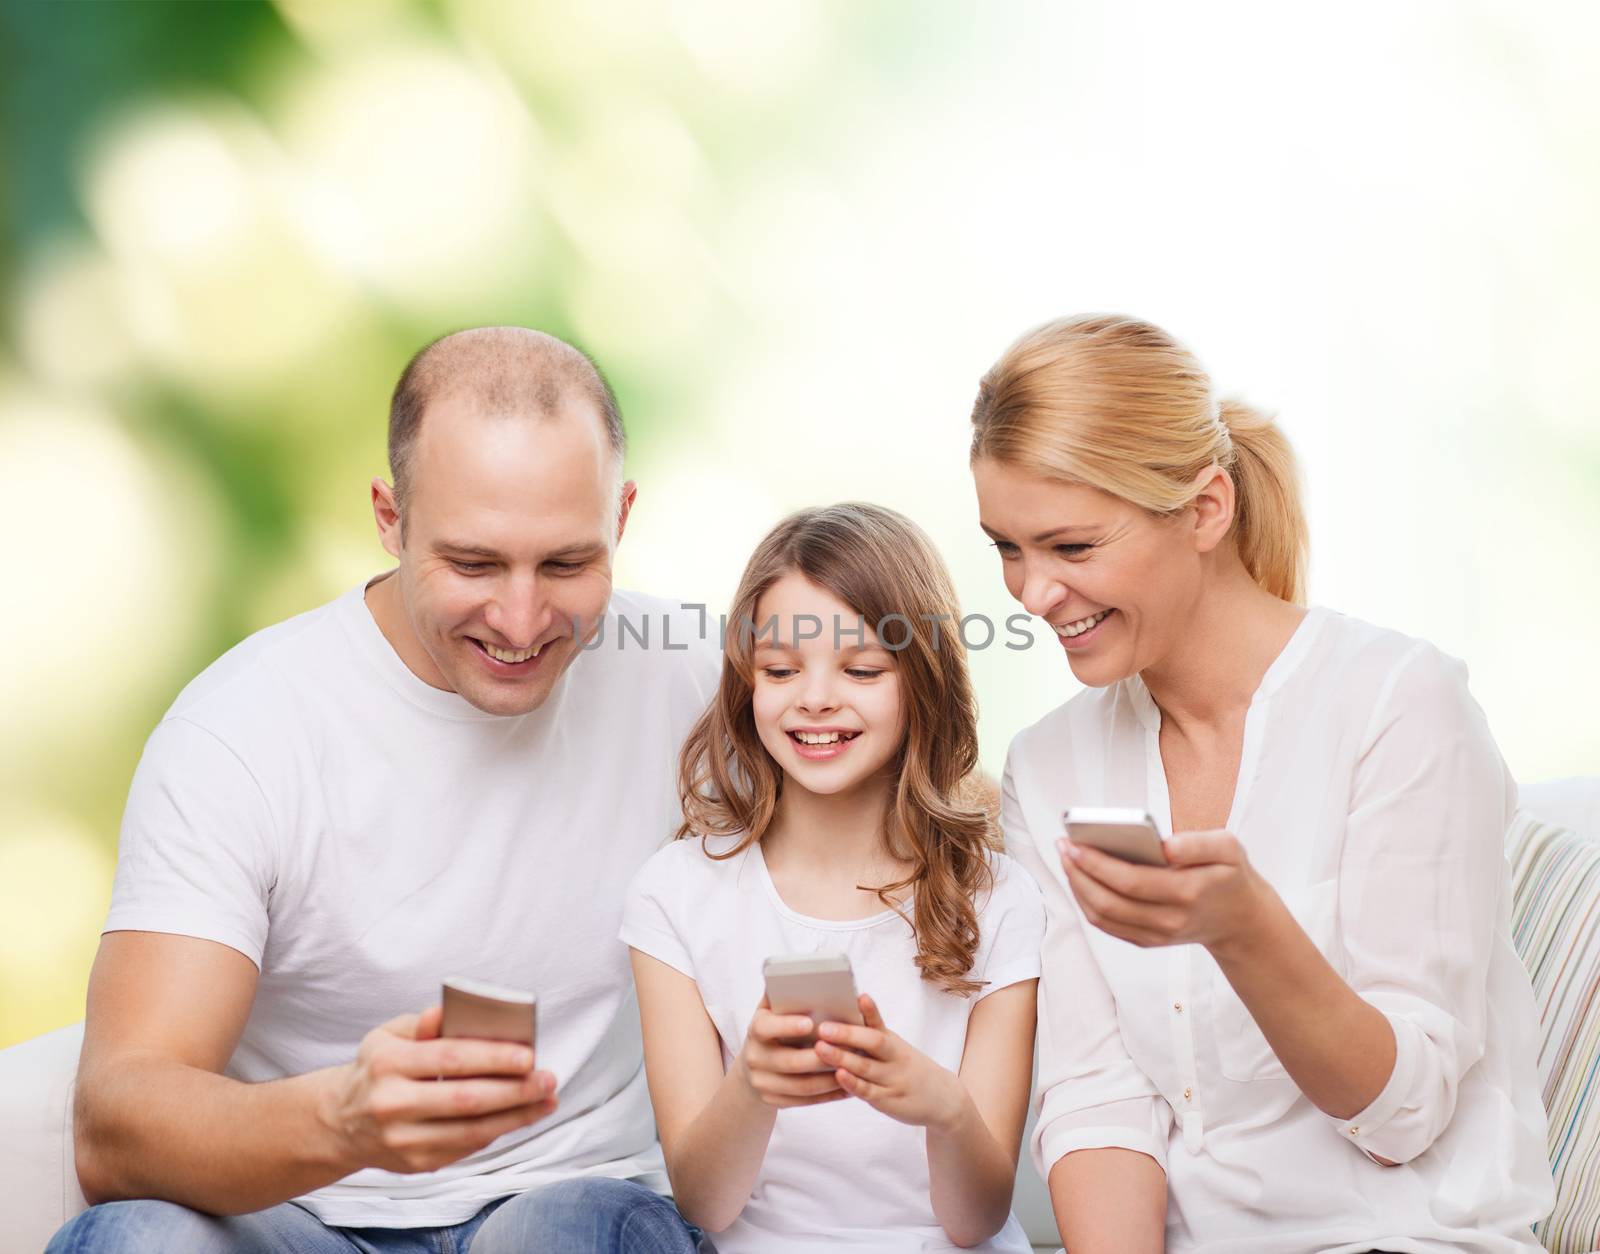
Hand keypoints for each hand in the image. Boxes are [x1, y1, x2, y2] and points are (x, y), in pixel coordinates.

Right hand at [321, 1005, 558, 1174]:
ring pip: (471, 1130)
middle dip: (514, 1090)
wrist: (341, 1122)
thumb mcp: (388, 1035)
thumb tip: (448, 1013)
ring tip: (547, 1099)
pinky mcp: (417, 1164)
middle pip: (466, 1099)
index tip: (529, 1054)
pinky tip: (521, 1116)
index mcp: (388, 1063)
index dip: (492, 1057)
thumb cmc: (378, 1068)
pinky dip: (498, 1131)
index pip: (449, 1058)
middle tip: (548, 1078)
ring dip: (516, 1116)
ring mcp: (404, 1140)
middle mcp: (393, 1104)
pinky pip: (467, 1147)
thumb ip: (422, 1024)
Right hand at [735, 996, 848, 1108]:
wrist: (754, 1064)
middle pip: (790, 1061)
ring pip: (801, 1086)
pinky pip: (804, 1101)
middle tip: (848, 1048)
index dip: (787, 1026)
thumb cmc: (773, 1028)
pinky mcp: (772, 1100)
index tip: (811, 1022)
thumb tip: (796, 974)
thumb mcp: (771, 1010)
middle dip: (821, 1057)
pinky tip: (847, 1087)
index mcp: (755, 1030)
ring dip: (830, 1079)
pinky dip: (827, 1095)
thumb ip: (782, 995)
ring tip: (854, 1069)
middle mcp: (754, 1058)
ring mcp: (762, 1082)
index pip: (767, 1028)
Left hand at [813, 994, 968, 1130]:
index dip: (870, 1011)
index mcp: (893, 1043)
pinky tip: (839, 1075)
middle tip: (823, 1028)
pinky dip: (852, 1083)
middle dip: (847, 1034)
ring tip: (820, 1048)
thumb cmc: (910, 1069)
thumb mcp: (897, 1049)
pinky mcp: (888, 1101)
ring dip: (841, 1057)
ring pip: (866, 1067)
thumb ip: (874, 1037)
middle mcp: (895, 1059)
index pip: (880, 1024)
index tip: (860, 997)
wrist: (943, 1100)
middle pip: (873, 1043)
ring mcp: (892, 1080)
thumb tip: (841, 1020)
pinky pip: (868, 1092)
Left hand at [1057, 829, 1273, 951]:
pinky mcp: (1147, 940)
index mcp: (1188, 892)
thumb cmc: (1229, 874)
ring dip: (1077, 888)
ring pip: (1103, 917)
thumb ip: (1199, 843)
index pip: (1131, 881)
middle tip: (1062, 846)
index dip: (1097, 864)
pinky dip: (1086, 902)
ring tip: (1066, 858)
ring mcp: (1157, 934)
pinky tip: (1079, 877)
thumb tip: (1165, 845)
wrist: (1240, 919)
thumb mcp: (1229, 848)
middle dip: (1079, 873)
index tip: (1075, 843)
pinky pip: (1107, 925)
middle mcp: (1170, 919)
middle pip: (1109, 902)